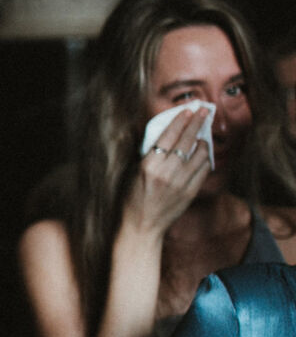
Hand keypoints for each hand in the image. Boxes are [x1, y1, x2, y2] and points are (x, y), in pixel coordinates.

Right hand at [123, 106, 209, 237]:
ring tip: (203, 134)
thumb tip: (162, 135)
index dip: (180, 121)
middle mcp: (167, 172)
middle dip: (197, 123)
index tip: (188, 110)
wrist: (141, 226)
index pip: (169, 136)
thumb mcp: (133, 173)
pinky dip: (205, 159)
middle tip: (204, 111)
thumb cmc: (132, 199)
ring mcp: (181, 183)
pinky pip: (203, 169)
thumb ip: (148, 154)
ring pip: (200, 154)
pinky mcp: (191, 192)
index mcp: (149, 165)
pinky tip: (203, 153)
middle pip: (187, 141)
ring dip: (203, 141)